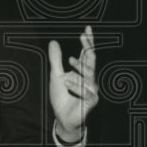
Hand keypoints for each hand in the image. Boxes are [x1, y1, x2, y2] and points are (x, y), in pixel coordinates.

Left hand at [48, 25, 97, 142]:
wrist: (62, 117)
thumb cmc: (62, 96)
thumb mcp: (55, 75)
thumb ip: (56, 59)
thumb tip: (53, 41)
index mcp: (82, 71)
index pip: (87, 53)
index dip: (88, 41)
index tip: (87, 29)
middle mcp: (89, 78)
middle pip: (92, 60)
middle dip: (88, 48)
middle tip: (82, 37)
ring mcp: (92, 89)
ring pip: (89, 75)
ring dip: (78, 71)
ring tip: (67, 70)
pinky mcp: (91, 101)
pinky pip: (87, 91)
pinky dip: (77, 87)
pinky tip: (67, 84)